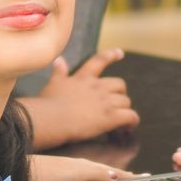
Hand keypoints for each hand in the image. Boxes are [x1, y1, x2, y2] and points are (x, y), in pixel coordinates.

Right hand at [23, 48, 138, 146]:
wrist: (51, 119)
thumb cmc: (48, 102)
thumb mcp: (53, 83)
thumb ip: (59, 72)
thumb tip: (59, 60)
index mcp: (84, 78)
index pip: (99, 60)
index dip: (111, 55)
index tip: (120, 53)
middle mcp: (98, 87)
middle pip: (119, 84)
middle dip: (120, 92)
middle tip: (116, 101)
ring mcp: (106, 101)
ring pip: (125, 101)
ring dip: (125, 109)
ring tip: (122, 119)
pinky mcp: (111, 117)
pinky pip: (130, 116)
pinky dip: (132, 121)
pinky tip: (129, 127)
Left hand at [30, 155, 138, 180]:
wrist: (22, 174)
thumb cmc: (46, 172)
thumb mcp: (77, 173)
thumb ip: (98, 174)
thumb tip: (118, 175)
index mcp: (87, 167)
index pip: (115, 172)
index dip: (130, 176)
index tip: (145, 177)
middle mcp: (80, 169)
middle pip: (107, 173)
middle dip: (123, 177)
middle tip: (137, 180)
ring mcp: (71, 175)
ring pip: (96, 178)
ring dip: (109, 180)